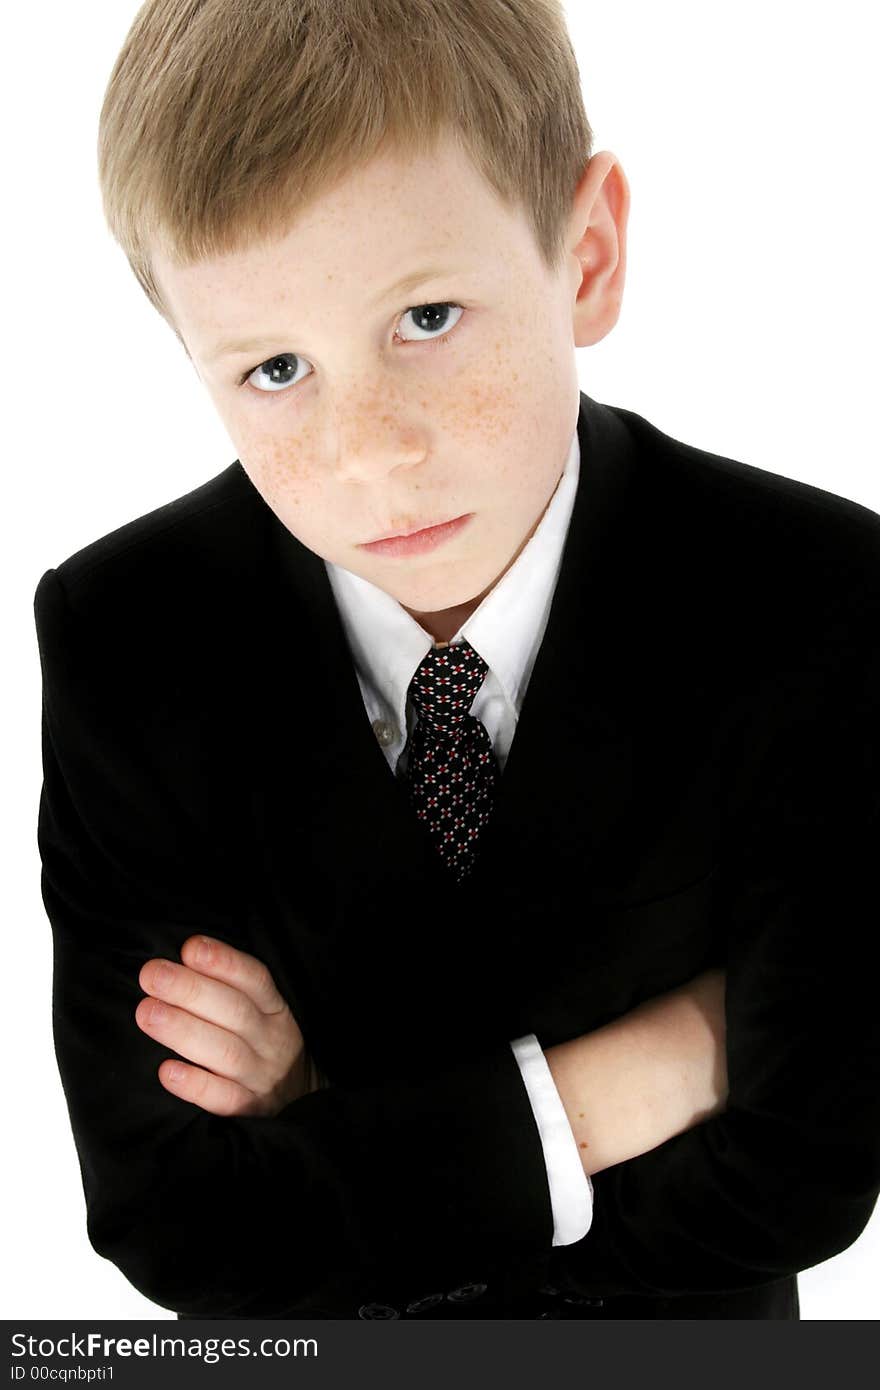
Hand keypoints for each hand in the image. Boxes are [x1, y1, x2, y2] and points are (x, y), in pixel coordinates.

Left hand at [136, 935, 309, 1116]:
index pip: (255, 980)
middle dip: (190, 990)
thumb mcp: (261, 1012)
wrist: (299, 1098)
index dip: (224, 962)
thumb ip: (228, 988)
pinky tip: (166, 1071)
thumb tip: (181, 959)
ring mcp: (261, 1076)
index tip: (189, 948)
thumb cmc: (261, 1044)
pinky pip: (223, 1099)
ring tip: (147, 1013)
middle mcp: (271, 1040)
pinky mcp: (249, 1109)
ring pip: (225, 1052)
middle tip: (151, 975)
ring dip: (183, 1031)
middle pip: (234, 1011)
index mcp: (275, 1009)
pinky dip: (195, 1085)